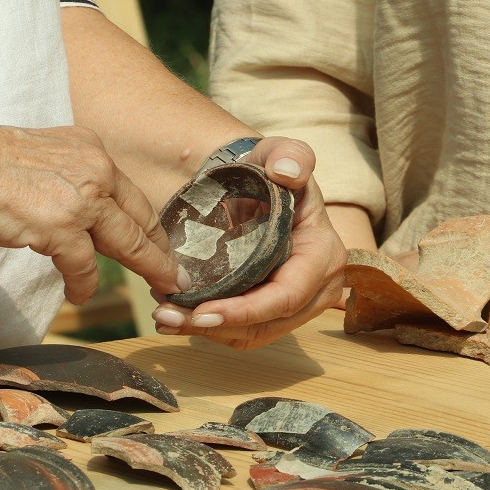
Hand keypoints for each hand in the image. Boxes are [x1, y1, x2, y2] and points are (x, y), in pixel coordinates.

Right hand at [0, 116, 182, 304]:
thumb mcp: (38, 159)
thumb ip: (65, 179)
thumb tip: (73, 211)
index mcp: (89, 148)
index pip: (130, 193)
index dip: (148, 223)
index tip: (161, 243)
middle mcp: (94, 167)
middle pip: (141, 217)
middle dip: (161, 251)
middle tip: (176, 275)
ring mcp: (80, 197)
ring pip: (128, 242)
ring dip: (146, 269)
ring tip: (159, 290)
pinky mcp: (58, 226)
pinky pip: (85, 266)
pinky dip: (84, 284)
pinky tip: (78, 295)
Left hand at [150, 137, 345, 348]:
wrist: (258, 186)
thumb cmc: (268, 171)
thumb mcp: (279, 154)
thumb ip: (289, 154)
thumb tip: (288, 172)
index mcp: (324, 255)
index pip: (287, 296)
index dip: (246, 311)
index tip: (201, 311)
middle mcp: (319, 288)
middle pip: (267, 325)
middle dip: (215, 326)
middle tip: (167, 316)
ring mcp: (298, 306)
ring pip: (252, 335)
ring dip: (206, 333)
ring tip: (165, 316)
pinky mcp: (275, 313)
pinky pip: (244, 333)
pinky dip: (210, 330)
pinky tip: (178, 316)